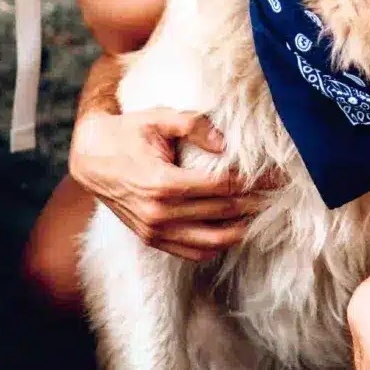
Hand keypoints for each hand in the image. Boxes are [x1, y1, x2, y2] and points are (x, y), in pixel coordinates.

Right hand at [69, 106, 274, 261]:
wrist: (90, 158)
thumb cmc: (127, 133)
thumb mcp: (158, 117)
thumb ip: (193, 125)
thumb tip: (225, 144)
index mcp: (163, 183)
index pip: (222, 187)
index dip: (253, 182)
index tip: (275, 177)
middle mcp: (159, 214)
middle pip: (222, 213)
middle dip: (255, 203)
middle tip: (279, 195)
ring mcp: (154, 231)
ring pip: (211, 241)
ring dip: (241, 230)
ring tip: (262, 216)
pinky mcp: (151, 239)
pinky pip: (191, 252)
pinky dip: (216, 246)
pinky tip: (234, 231)